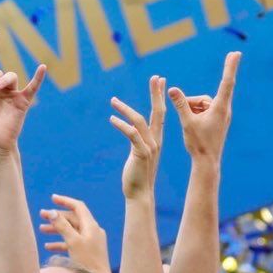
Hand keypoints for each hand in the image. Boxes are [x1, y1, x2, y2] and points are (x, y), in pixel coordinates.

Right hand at [39, 194, 107, 271]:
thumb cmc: (87, 262)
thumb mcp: (73, 242)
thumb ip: (62, 226)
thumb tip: (51, 211)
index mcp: (91, 226)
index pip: (78, 207)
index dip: (65, 201)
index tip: (52, 198)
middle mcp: (92, 231)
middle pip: (73, 218)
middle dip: (57, 216)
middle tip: (41, 215)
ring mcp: (91, 241)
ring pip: (71, 231)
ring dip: (56, 229)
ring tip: (41, 230)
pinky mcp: (87, 252)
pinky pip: (72, 243)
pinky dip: (60, 242)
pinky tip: (48, 247)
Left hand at [110, 75, 165, 200]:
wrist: (140, 195)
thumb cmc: (137, 176)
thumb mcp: (139, 154)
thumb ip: (138, 142)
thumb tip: (133, 132)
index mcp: (156, 140)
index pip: (159, 114)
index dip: (160, 97)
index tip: (160, 81)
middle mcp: (155, 141)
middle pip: (158, 112)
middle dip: (156, 94)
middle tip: (156, 77)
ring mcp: (150, 147)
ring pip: (140, 121)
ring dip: (126, 109)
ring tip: (113, 101)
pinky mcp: (141, 154)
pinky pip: (132, 135)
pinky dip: (122, 125)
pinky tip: (112, 119)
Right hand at [167, 50, 239, 162]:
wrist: (207, 162)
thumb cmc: (198, 143)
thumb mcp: (187, 122)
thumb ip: (180, 104)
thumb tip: (172, 89)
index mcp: (219, 108)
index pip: (226, 82)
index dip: (230, 66)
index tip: (236, 53)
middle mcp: (223, 110)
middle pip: (206, 96)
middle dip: (193, 102)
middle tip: (192, 112)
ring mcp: (221, 115)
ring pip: (203, 103)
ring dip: (192, 108)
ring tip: (187, 123)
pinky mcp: (218, 120)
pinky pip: (204, 110)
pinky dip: (195, 113)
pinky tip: (191, 125)